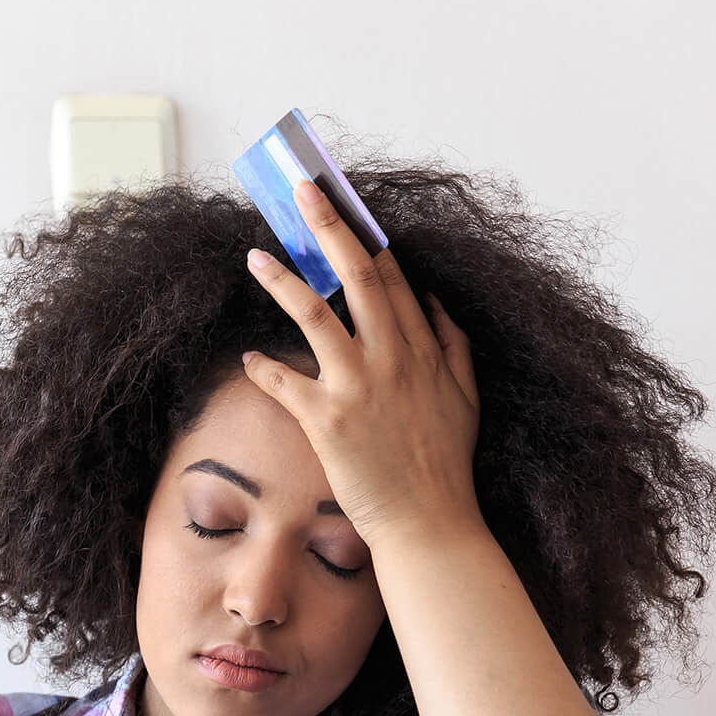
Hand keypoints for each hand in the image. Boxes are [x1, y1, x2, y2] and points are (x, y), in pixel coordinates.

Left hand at [241, 178, 482, 548]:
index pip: (393, 279)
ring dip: (282, 280)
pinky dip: (263, 370)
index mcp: (423, 350)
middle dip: (329, 227)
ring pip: (316, 315)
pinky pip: (285, 384)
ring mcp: (358, 387)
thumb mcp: (467, 397)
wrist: (429, 524)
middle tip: (303, 192)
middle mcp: (392, 359)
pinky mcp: (327, 422)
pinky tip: (247, 360)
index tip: (344, 207)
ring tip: (254, 256)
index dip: (366, 238)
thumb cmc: (445, 466)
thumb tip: (434, 302)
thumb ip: (453, 344)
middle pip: (358, 275)